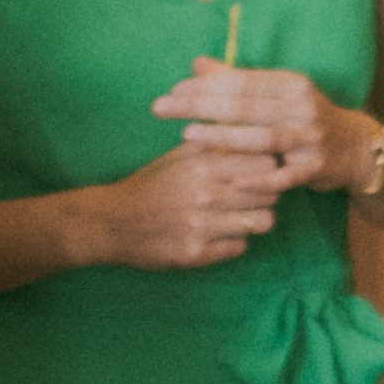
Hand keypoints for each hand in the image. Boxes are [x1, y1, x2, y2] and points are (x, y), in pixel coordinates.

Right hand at [103, 145, 298, 268]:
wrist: (114, 222)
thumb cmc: (152, 184)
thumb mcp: (179, 155)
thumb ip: (215, 143)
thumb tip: (251, 129)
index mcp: (203, 165)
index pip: (266, 163)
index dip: (267, 167)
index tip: (259, 172)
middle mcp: (206, 194)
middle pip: (270, 193)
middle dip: (266, 194)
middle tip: (251, 197)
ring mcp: (203, 226)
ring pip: (263, 222)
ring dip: (255, 220)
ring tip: (240, 217)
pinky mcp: (197, 253)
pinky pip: (241, 247)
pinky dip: (235, 242)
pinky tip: (221, 235)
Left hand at [162, 57, 329, 176]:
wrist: (357, 148)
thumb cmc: (306, 119)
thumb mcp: (278, 94)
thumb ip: (238, 81)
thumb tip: (197, 64)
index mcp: (290, 84)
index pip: (241, 80)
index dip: (205, 85)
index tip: (173, 90)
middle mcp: (301, 106)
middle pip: (244, 105)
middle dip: (200, 105)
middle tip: (162, 107)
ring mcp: (310, 137)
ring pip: (261, 137)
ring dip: (223, 136)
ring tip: (187, 135)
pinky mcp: (316, 167)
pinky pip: (285, 176)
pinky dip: (260, 179)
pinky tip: (234, 180)